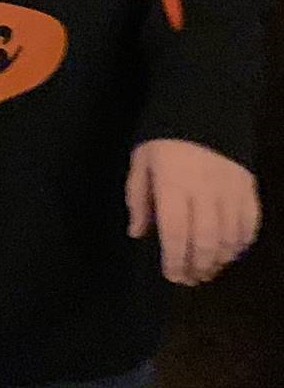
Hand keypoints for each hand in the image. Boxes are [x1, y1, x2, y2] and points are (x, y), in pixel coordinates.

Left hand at [126, 138, 260, 285]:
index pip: (175, 232)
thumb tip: (137, 233)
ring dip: (219, 260)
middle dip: (197, 266)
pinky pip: (251, 225)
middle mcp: (204, 191)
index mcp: (173, 184)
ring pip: (230, 238)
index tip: (171, 275)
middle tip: (189, 279)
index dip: (174, 260)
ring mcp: (231, 190)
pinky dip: (241, 244)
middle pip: (205, 241)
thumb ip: (138, 198)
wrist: (204, 108)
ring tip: (207, 269)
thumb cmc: (165, 139)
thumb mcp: (141, 161)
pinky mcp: (250, 188)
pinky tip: (229, 251)